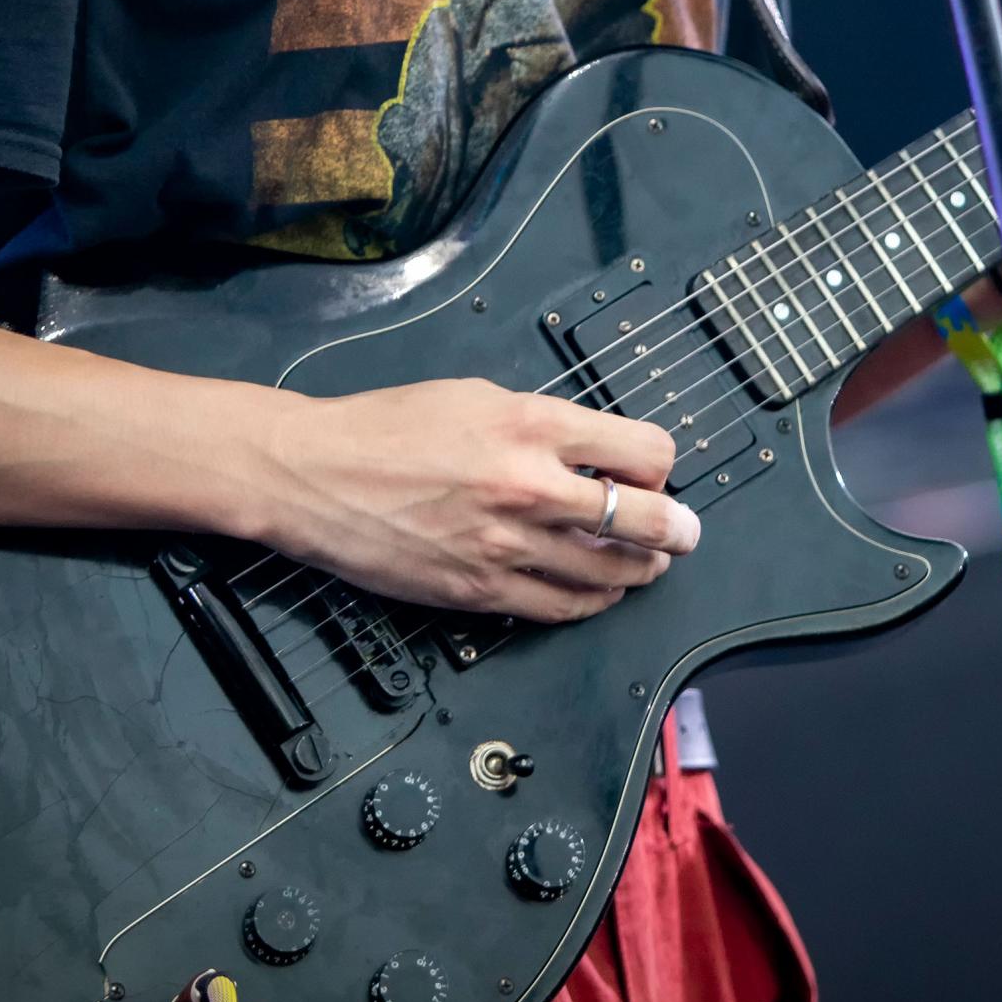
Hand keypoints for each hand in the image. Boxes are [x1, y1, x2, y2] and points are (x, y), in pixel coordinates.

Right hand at [259, 377, 699, 622]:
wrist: (315, 473)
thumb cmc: (386, 427)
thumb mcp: (478, 395)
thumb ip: (542, 424)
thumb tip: (592, 450)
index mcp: (532, 423)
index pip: (642, 450)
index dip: (661, 464)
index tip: (659, 471)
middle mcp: (529, 485)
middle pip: (642, 517)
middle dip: (676, 528)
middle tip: (686, 532)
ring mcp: (506, 544)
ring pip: (609, 571)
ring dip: (640, 569)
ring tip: (649, 564)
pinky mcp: (480, 591)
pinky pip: (560, 606)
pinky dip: (592, 601)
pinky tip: (601, 592)